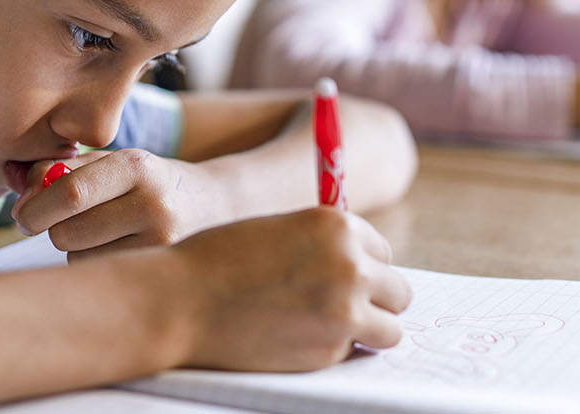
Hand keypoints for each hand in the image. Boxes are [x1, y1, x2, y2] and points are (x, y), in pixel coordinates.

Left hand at [11, 148, 233, 260]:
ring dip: (74, 247)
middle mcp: (152, 203)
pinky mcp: (158, 267)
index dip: (35, 208)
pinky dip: (93, 260)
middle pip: (68, 232)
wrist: (210, 203)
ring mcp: (160, 241)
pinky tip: (114, 245)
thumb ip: (60, 169)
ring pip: (79, 257)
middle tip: (54, 223)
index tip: (22, 215)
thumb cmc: (143, 181)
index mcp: (135, 165)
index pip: (71, 193)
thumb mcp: (109, 163)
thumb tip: (17, 192)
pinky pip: (98, 271)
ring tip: (98, 230)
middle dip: (51, 229)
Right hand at [162, 208, 411, 371]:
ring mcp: (345, 312)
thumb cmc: (219, 260)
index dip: (361, 266)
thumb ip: (324, 246)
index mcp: (339, 226)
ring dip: (367, 330)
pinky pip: (351, 353)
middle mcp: (352, 266)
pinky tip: (297, 337)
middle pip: (398, 291)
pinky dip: (333, 350)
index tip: (335, 277)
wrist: (181, 301)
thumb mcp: (280, 230)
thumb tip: (364, 267)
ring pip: (391, 329)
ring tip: (330, 327)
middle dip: (374, 300)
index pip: (383, 253)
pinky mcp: (329, 351)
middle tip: (340, 306)